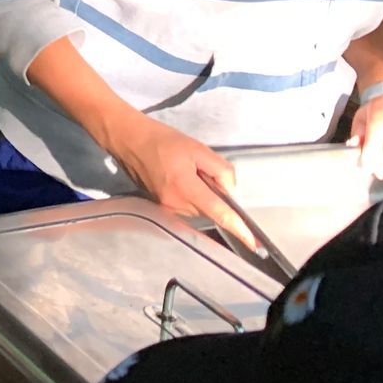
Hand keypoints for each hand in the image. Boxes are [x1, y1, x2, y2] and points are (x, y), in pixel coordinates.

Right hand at [105, 113, 255, 248]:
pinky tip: (179, 176)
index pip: (218, 212)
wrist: (129, 139)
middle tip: (202, 169)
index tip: (253, 243)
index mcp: (185, 187)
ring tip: (186, 170)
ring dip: (202, 195)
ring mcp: (166, 207)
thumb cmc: (162, 140)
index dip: (238, 228)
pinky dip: (191, 195)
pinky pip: (186, 206)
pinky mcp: (160, 206)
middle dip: (214, 195)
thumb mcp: (198, 148)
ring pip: (199, 208)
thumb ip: (221, 170)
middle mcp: (175, 203)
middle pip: (209, 210)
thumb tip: (229, 192)